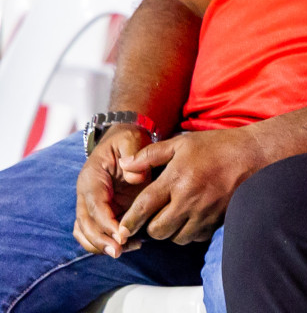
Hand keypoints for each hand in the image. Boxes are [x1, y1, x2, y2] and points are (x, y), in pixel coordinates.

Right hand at [73, 123, 153, 257]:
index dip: (105, 223)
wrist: (122, 141)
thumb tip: (136, 178)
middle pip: (85, 224)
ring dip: (102, 245)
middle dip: (101, 240)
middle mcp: (86, 194)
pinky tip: (129, 244)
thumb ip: (133, 155)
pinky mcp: (101, 211)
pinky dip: (106, 242)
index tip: (121, 235)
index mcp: (91, 178)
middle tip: (120, 252)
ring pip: (86, 232)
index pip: (94, 205)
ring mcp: (91, 205)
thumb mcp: (131, 140)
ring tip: (127, 249)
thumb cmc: (127, 140)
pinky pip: (95, 233)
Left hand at [113, 127, 269, 245]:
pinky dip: (190, 232)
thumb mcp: (182, 143)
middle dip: (151, 227)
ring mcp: (205, 212)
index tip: (123, 228)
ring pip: (176, 238)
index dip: (130, 221)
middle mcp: (188, 199)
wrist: (254, 154)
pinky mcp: (218, 221)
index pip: (144, 207)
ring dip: (171, 231)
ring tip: (174, 217)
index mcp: (176, 178)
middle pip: (158, 229)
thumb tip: (125, 164)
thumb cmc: (217, 146)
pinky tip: (192, 219)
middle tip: (153, 218)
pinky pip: (196, 237)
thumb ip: (151, 154)